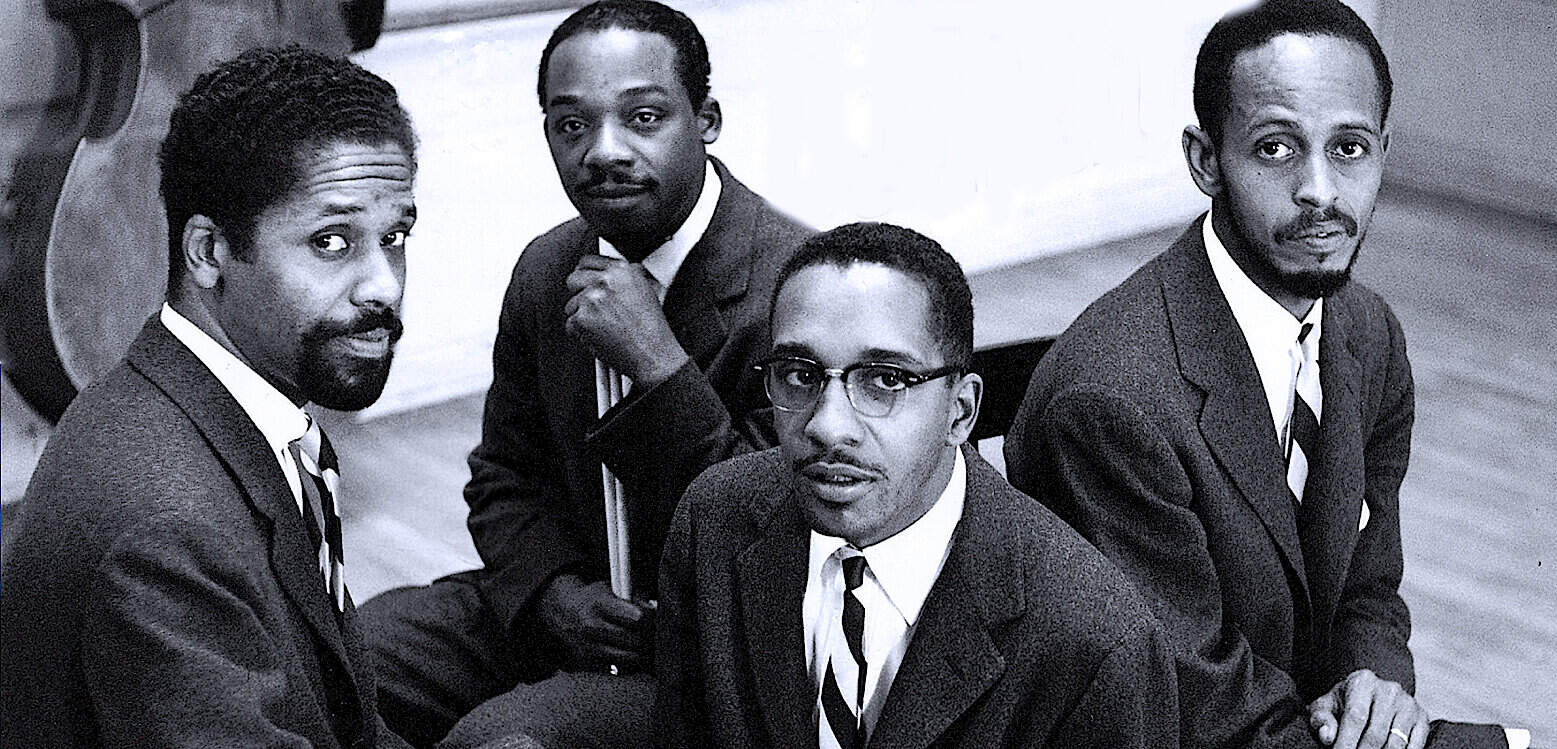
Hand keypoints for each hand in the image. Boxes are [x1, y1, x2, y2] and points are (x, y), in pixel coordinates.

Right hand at [534, 574, 650, 669]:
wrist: (564, 612)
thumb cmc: (595, 599)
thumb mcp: (613, 588)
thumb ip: (636, 598)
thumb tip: (658, 611)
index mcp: (599, 604)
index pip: (638, 617)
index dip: (651, 618)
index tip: (655, 617)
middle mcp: (592, 627)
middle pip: (636, 641)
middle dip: (650, 638)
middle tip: (655, 633)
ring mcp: (589, 648)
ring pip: (631, 659)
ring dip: (643, 653)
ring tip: (645, 643)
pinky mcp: (588, 664)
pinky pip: (620, 669)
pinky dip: (630, 663)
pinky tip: (630, 651)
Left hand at [564, 254, 688, 388]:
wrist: (653, 354)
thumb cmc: (652, 330)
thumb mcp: (647, 291)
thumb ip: (625, 277)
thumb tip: (610, 273)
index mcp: (622, 271)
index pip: (588, 262)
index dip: (585, 274)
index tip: (586, 283)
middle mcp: (606, 281)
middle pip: (574, 279)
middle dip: (579, 294)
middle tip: (592, 310)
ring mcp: (592, 299)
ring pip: (571, 304)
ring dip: (582, 317)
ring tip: (604, 328)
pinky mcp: (582, 318)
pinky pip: (570, 324)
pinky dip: (581, 334)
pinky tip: (600, 337)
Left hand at [1308, 669, 1428, 748]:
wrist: (1367, 697)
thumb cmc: (1342, 705)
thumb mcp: (1325, 707)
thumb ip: (1321, 720)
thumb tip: (1327, 736)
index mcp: (1362, 682)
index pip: (1355, 717)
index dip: (1346, 742)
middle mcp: (1389, 690)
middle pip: (1376, 734)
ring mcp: (1408, 704)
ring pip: (1395, 743)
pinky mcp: (1422, 718)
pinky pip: (1414, 745)